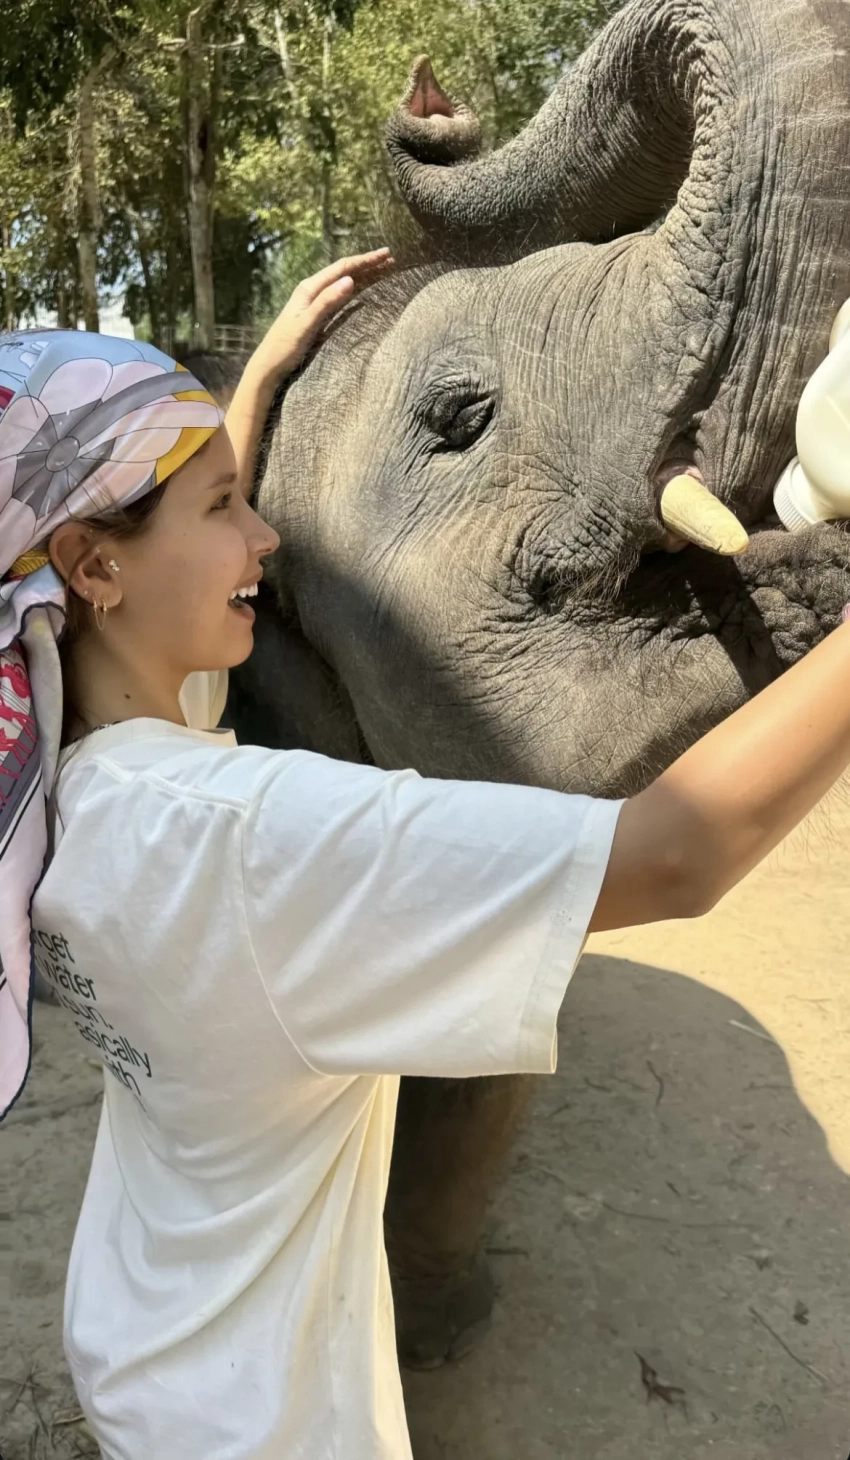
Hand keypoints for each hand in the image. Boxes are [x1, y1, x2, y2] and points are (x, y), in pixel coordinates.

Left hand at [247, 248, 393, 388]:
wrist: (269, 366)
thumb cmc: (285, 347)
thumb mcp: (306, 325)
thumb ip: (326, 303)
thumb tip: (349, 280)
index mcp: (309, 289)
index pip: (342, 268)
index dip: (365, 260)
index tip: (386, 254)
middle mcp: (312, 291)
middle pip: (344, 272)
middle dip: (367, 265)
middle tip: (391, 259)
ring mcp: (314, 302)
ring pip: (343, 283)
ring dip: (363, 276)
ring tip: (383, 270)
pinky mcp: (317, 314)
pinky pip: (340, 296)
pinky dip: (355, 290)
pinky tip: (363, 289)